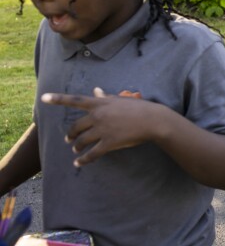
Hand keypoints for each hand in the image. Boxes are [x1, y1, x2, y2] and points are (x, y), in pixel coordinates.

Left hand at [41, 88, 166, 166]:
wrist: (153, 120)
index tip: (43, 98)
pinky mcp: (109, 143)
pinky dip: (83, 159)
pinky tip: (79, 162)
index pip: (75, 100)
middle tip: (68, 139)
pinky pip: (92, 154)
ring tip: (75, 150)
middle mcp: (98, 115)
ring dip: (76, 146)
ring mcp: (103, 130)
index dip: (58, 99)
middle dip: (71, 134)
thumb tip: (95, 90)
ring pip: (82, 141)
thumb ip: (105, 97)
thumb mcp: (120, 100)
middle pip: (76, 126)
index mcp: (100, 103)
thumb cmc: (139, 108)